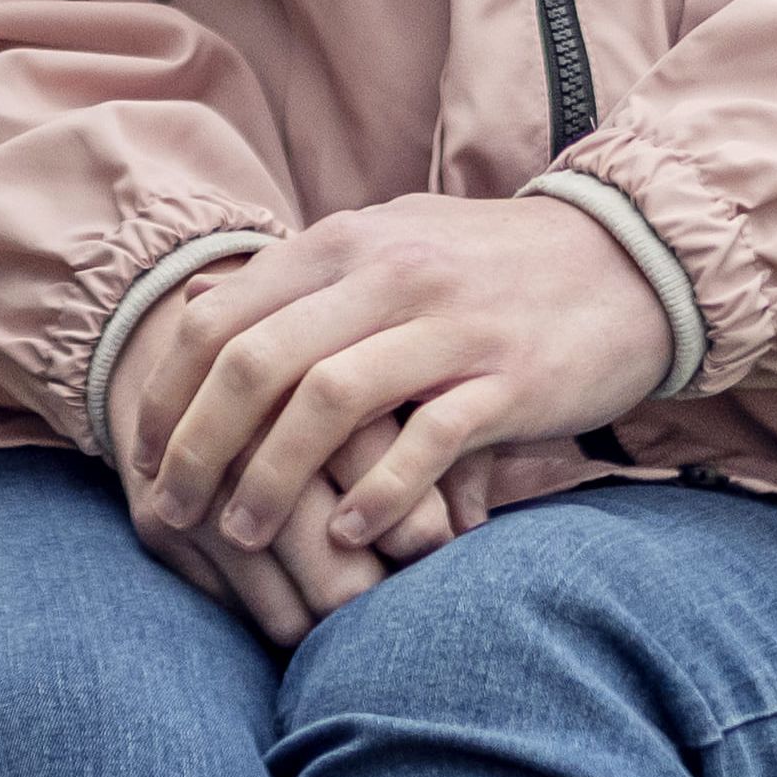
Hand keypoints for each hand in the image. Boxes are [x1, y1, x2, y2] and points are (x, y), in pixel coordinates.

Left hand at [124, 192, 668, 611]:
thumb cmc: (492, 269)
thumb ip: (309, 281)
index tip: (145, 456)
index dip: (169, 393)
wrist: (631, 259)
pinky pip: (428, 439)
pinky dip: (379, 492)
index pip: (220, 317)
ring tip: (244, 534)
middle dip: (198, 445)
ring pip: (328, 401)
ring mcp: (450, 324)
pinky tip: (351, 535)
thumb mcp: (393, 245)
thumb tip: (205, 320)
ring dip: (273, 479)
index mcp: (347, 241)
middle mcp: (389, 272)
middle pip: (256, 361)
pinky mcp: (510, 377)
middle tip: (173, 510)